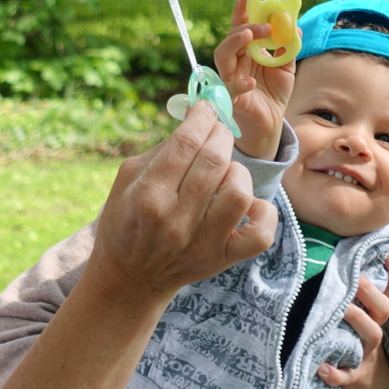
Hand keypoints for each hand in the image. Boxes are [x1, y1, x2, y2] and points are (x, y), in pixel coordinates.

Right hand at [1, 103, 277, 388]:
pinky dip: (262, 212)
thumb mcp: (127, 180)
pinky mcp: (223, 259)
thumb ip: (161, 150)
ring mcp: (203, 243)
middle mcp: (176, 219)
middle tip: (217, 132)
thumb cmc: (125, 221)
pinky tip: (246, 204)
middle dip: (220, 135)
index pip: (186, 142)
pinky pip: (260, 233)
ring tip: (225, 171)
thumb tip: (197, 121)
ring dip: (237, 171)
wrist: (129, 279)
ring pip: (239, 191)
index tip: (206, 109)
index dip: (202, 116)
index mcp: (148, 195)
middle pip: (215, 160)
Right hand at [214, 0, 296, 159]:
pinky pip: (229, 89)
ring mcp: (230, 78)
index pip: (241, 27)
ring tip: (250, 36)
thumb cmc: (274, 93)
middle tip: (264, 26)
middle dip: (246, 27)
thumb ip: (288, 47)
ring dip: (235, 43)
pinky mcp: (231, 98)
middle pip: (231, 38)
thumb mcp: (286, 67)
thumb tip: (295, 25)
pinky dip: (239, 85)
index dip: (241, 12)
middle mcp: (235, 62)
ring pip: (222, 56)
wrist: (271, 122)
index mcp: (247, 52)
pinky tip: (251, 82)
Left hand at [319, 252, 388, 388]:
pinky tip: (321, 367)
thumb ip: (355, 287)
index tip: (385, 249)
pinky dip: (334, 373)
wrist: (367, 377)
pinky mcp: (351, 374)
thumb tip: (344, 247)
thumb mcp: (363, 312)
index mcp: (377, 313)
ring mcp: (365, 351)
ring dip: (358, 319)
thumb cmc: (358, 334)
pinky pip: (345, 375)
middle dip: (371, 291)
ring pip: (372, 335)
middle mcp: (375, 329)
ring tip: (340, 308)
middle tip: (356, 279)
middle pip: (385, 308)